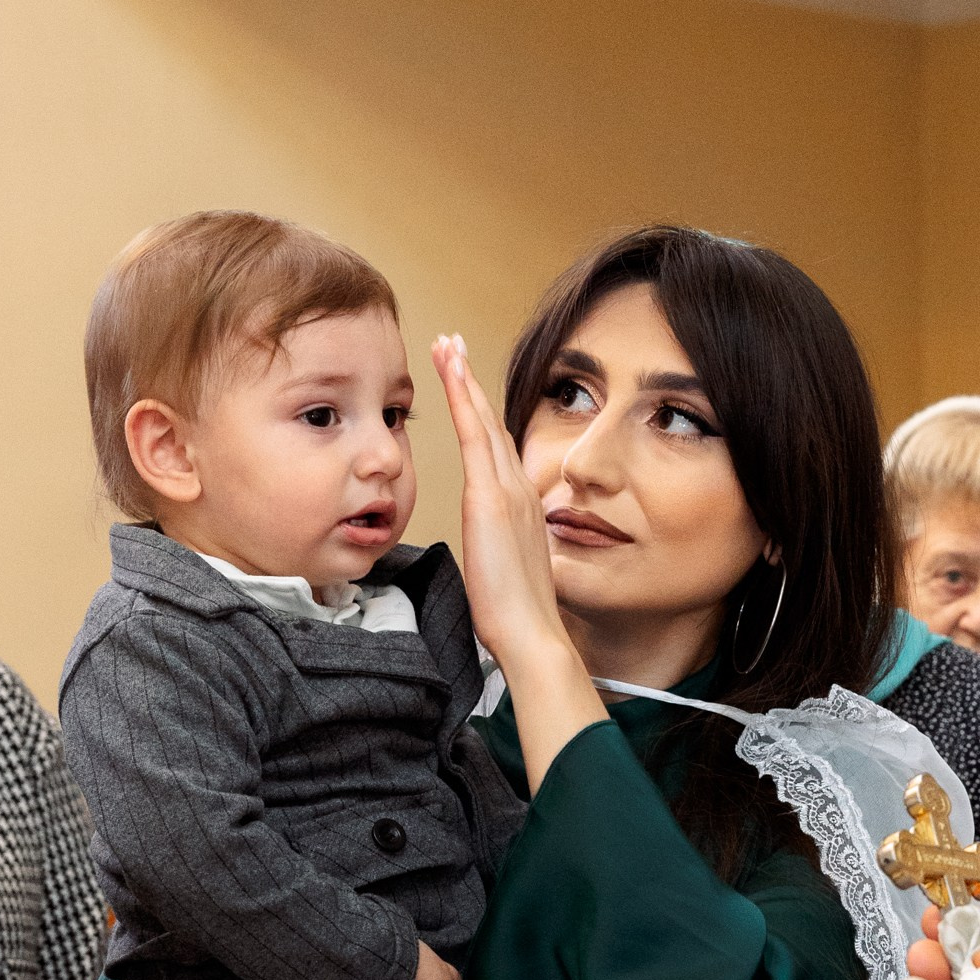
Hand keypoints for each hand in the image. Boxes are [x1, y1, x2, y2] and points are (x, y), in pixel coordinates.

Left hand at [433, 336, 606, 790]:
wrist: (534, 635)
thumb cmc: (515, 617)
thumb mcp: (503, 572)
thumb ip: (494, 549)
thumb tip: (485, 549)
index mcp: (520, 508)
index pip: (496, 449)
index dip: (480, 413)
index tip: (465, 385)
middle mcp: (519, 491)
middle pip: (492, 423)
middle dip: (471, 382)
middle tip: (452, 344)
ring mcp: (508, 491)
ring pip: (483, 420)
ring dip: (464, 379)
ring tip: (446, 344)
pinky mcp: (491, 498)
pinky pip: (474, 435)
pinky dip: (462, 398)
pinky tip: (450, 371)